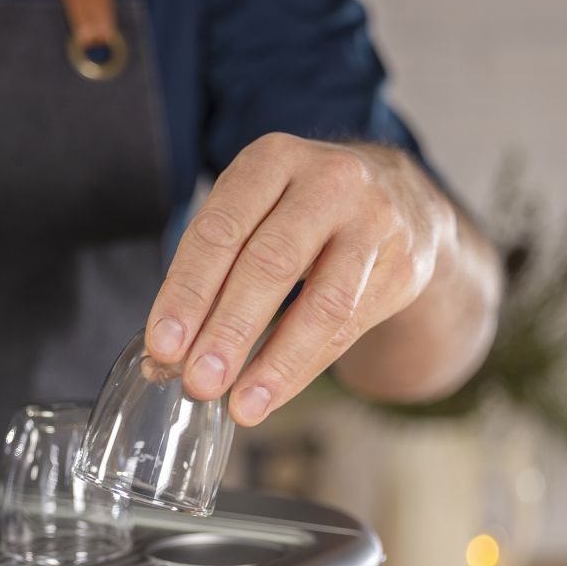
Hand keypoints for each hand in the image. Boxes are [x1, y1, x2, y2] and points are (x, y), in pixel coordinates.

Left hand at [144, 133, 467, 425]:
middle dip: (228, 330)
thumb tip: (166, 354)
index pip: (220, 231)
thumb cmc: (299, 213)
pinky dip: (302, 368)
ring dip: (274, 361)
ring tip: (240, 405)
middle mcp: (328, 182)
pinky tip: (269, 395)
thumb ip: (211, 273)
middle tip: (198, 381)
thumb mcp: (254, 213)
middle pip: (270, 263)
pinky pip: (347, 328)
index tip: (164, 345)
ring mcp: (373, 223)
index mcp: (272, 161)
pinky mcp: (402, 267)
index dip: (188, 292)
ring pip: (321, 303)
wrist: (399, 198)